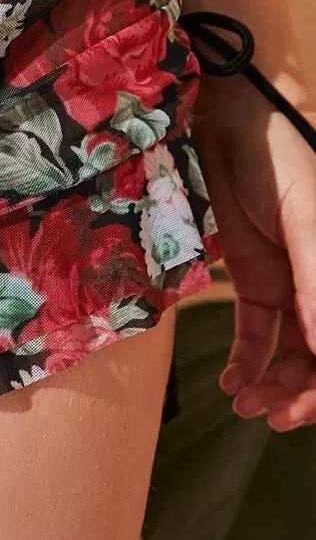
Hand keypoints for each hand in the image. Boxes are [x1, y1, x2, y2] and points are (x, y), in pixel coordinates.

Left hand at [194, 74, 315, 430]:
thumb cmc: (284, 162)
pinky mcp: (256, 279)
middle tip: (272, 417)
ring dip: (274, 384)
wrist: (232, 122)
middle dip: (305, 393)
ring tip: (247, 405)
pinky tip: (234, 384)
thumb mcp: (308, 224)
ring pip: (293, 353)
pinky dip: (248, 362)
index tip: (310, 410)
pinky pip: (258, 333)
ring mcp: (295, 285)